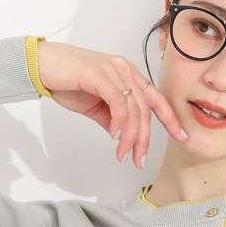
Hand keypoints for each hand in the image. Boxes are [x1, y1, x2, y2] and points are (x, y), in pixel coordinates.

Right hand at [36, 40, 188, 167]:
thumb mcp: (96, 106)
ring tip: (122, 154)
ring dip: (130, 137)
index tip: (181, 137)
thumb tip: (122, 137)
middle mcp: (125, 70)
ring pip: (133, 109)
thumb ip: (112, 119)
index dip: (170, 119)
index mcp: (128, 76)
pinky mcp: (99, 74)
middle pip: (145, 109)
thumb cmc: (68, 82)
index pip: (156, 99)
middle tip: (138, 159)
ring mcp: (113, 70)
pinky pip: (117, 102)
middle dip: (144, 139)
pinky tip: (114, 136)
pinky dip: (119, 122)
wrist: (43, 67)